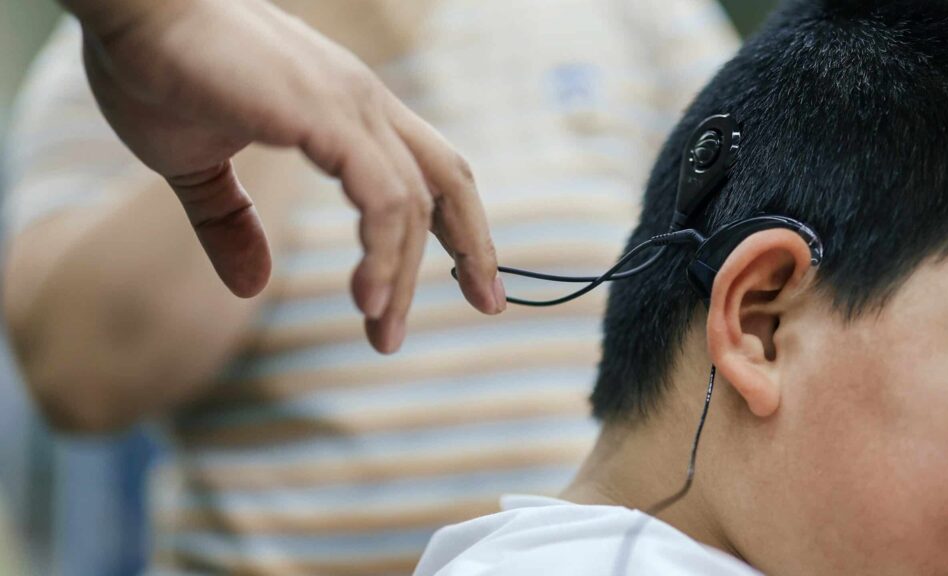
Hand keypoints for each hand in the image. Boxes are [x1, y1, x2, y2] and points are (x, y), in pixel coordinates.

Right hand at [66, 0, 505, 352]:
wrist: (129, 7)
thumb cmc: (158, 71)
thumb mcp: (196, 168)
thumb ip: (229, 225)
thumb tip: (250, 286)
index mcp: (348, 112)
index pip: (426, 171)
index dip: (456, 225)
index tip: (472, 280)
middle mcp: (364, 106)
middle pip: (450, 180)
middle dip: (474, 246)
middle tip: (488, 304)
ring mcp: (350, 106)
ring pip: (413, 203)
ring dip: (405, 274)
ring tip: (384, 332)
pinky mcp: (326, 115)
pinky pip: (381, 196)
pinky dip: (383, 251)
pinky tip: (369, 297)